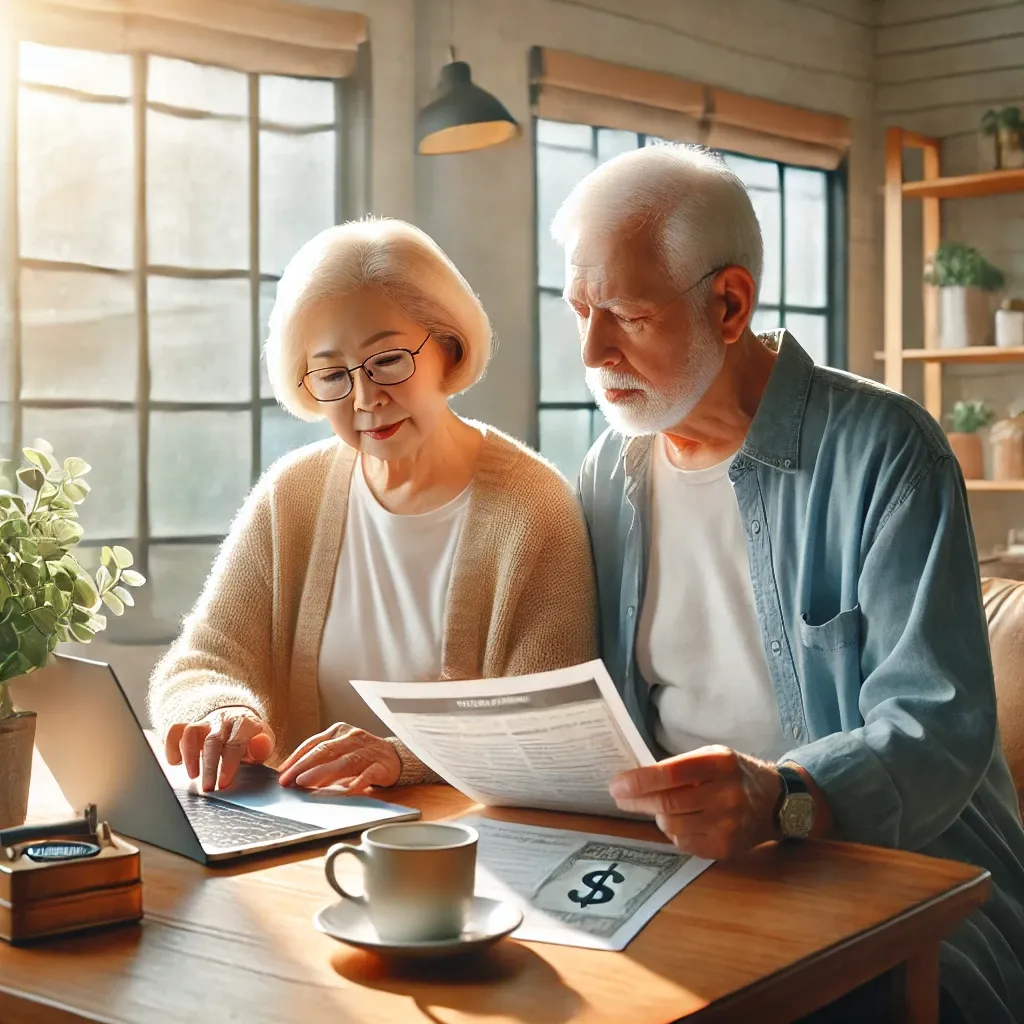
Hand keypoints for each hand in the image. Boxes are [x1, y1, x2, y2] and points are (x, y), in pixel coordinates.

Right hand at [164, 707, 274, 792]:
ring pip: (191, 732)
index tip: (224, 784)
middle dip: (209, 766)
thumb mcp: (264, 741)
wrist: (238, 717)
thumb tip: (260, 746)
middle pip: (212, 741)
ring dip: (189, 755)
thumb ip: (263, 746)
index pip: (235, 742)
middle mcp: (222, 720)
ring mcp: (204, 722)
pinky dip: (171, 745)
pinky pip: (175, 730)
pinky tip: (175, 762)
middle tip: (207, 789)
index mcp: (244, 723)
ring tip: (192, 776)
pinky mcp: (189, 725)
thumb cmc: (251, 736)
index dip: (228, 764)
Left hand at [277, 723, 400, 791]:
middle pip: (325, 751)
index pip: (313, 743)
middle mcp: (352, 737)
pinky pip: (368, 773)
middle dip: (304, 766)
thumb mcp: (339, 750)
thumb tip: (291, 775)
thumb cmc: (362, 754)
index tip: (281, 774)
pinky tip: (347, 790)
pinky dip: (357, 781)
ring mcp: (367, 750)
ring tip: (307, 783)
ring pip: (344, 761)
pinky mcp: (382, 765)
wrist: (395, 757)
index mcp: (339, 731)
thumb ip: (319, 759)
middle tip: (289, 781)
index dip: (295, 758)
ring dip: (324, 772)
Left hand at [609, 745, 781, 859]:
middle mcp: (726, 795)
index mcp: (720, 764)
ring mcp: (727, 825)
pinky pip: (683, 843)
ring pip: (671, 825)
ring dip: (657, 815)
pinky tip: (682, 821)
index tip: (617, 785)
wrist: (776, 802)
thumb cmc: (735, 774)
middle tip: (619, 796)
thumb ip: (679, 766)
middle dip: (637, 801)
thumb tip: (636, 779)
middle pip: (668, 803)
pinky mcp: (725, 848)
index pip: (671, 775)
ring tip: (660, 806)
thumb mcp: (712, 756)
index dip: (639, 781)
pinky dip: (674, 831)